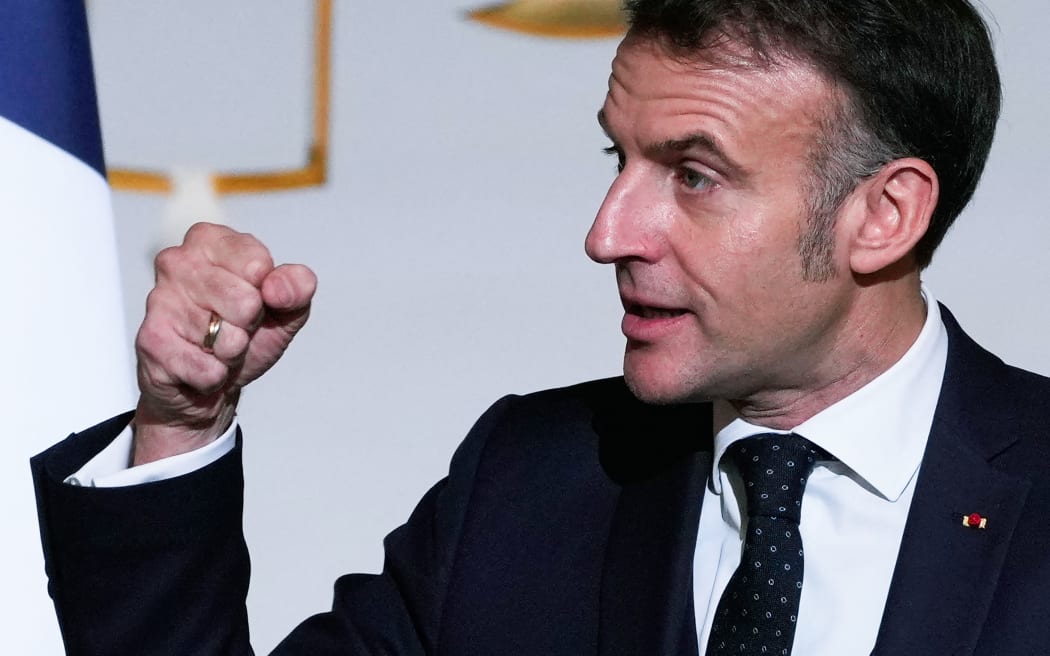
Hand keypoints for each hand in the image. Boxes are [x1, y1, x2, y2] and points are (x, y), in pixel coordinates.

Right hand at [132, 223, 316, 464]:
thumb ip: (298, 286)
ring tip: (216, 345)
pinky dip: (215, 375)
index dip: (269, 294)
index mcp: (211, 240)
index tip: (257, 299)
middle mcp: (178, 261)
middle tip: (236, 327)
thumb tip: (277, 288)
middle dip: (250, 325)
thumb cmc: (246, 332)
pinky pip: (207, 368)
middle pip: (245, 302)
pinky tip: (200, 364)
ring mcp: (160, 299)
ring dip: (232, 352)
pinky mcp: (150, 340)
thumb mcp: (286, 307)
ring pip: (227, 338)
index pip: (258, 265)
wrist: (213, 378)